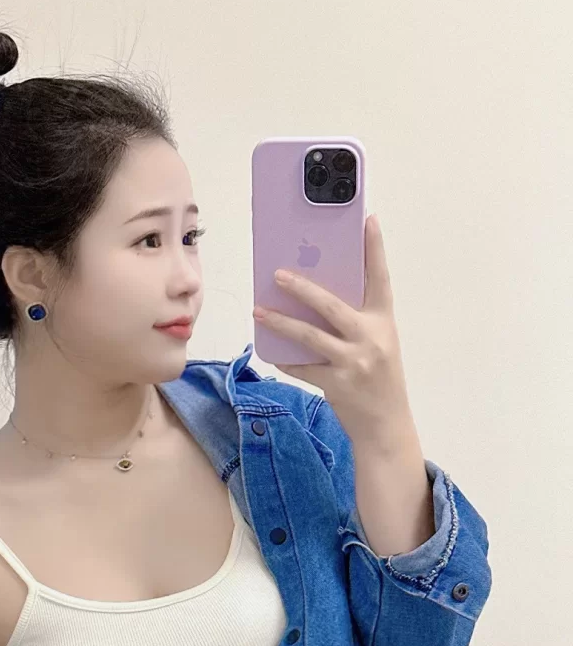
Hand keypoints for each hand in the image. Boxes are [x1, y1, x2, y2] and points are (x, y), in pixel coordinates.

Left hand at [252, 214, 413, 447]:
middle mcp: (371, 339)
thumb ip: (356, 321)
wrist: (386, 426)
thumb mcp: (378, 344)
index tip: (368, 220)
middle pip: (331, 305)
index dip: (375, 249)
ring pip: (309, 336)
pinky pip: (302, 367)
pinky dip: (287, 359)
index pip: (380, 278)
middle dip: (302, 288)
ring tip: (259, 310)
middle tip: (277, 273)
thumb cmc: (380, 379)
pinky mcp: (337, 384)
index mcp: (383, 322)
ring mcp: (353, 362)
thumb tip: (317, 298)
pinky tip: (273, 352)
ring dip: (280, 322)